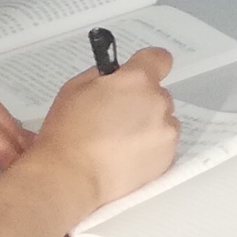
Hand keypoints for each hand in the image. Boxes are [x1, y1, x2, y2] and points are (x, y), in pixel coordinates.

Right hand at [31, 49, 177, 207]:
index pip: (159, 59)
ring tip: (119, 141)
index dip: (149, 65)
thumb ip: (102, 76)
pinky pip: (163, 143)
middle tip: (115, 117)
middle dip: (141, 100)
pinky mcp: (167, 156)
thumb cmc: (68, 133)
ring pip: (163, 119)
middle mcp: (158, 101)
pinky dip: (150, 147)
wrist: (72, 177)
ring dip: (148, 124)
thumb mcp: (76, 88)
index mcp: (136, 79)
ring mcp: (166, 130)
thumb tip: (116, 77)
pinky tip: (126, 155)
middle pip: (158, 93)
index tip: (138, 74)